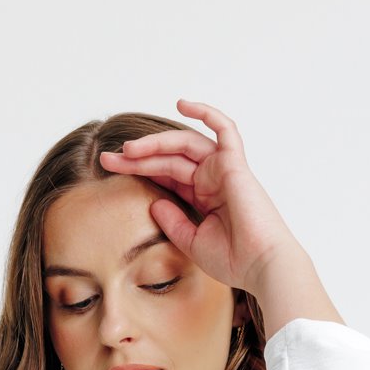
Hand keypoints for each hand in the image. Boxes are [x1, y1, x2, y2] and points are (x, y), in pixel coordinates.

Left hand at [99, 101, 301, 296]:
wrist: (262, 267)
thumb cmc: (234, 260)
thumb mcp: (192, 242)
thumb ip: (173, 222)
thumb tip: (153, 202)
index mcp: (203, 198)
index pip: (166, 174)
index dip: (139, 169)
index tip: (111, 167)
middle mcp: (212, 179)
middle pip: (169, 158)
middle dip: (137, 157)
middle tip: (107, 159)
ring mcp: (224, 169)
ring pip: (184, 144)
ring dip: (155, 143)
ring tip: (128, 150)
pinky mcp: (235, 164)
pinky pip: (223, 129)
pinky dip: (206, 113)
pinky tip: (182, 103)